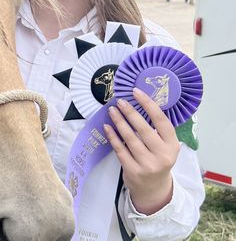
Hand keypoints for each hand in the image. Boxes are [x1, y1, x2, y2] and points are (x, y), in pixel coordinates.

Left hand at [104, 87, 179, 214]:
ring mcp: (147, 164)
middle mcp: (162, 155)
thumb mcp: (165, 146)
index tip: (136, 92)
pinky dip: (112, 137)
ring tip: (112, 111)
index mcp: (172, 145)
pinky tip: (107, 127)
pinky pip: (120, 149)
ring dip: (119, 122)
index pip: (161, 121)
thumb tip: (139, 103)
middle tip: (120, 101)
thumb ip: (156, 130)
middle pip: (144, 129)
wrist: (153, 188)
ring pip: (130, 138)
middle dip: (130, 113)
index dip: (149, 104)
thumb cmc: (157, 160)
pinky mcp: (133, 170)